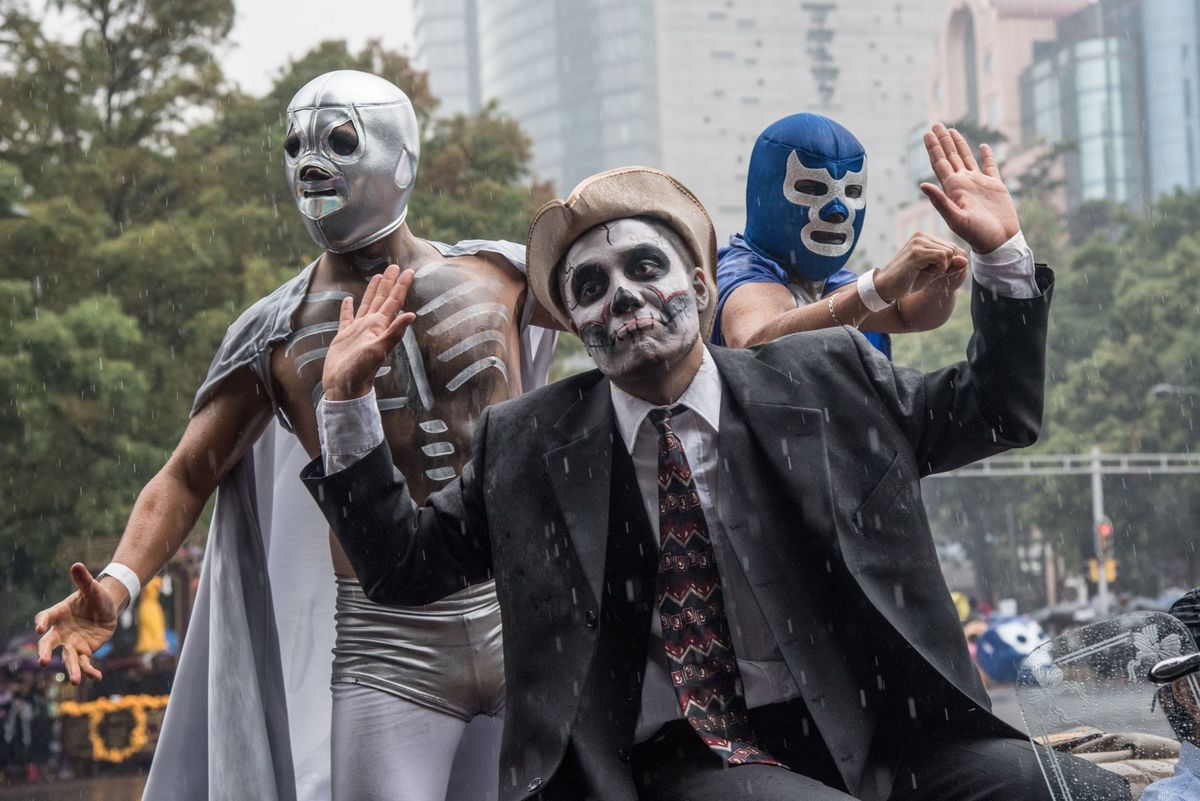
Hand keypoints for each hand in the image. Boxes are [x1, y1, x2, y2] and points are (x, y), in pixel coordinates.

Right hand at [35, 563, 120, 684]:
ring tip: (73, 681)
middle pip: (49, 644)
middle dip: (44, 653)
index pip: (45, 618)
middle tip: (43, 662)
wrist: (105, 608)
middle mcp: (61, 632)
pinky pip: (86, 663)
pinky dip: (90, 671)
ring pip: (68, 658)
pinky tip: (97, 677)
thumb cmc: (95, 597)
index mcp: (58, 614)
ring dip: (70, 669)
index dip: (42, 623)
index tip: (40, 628)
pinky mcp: (85, 651)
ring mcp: (72, 643)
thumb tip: (76, 565)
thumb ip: (84, 580)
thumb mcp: (92, 588)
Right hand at [322, 265, 415, 401]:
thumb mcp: (379, 350)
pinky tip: (348, 299)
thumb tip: (412, 315)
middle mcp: (371, 325)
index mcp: (380, 326)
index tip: (409, 270)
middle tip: (395, 265)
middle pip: (382, 299)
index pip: (393, 301)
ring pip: (367, 304)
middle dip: (389, 282)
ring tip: (377, 276)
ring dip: (373, 290)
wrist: (344, 387)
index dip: (401, 286)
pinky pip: (346, 317)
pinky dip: (347, 308)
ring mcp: (358, 330)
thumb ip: (395, 332)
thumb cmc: (361, 371)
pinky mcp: (344, 336)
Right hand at [875, 232, 965, 301]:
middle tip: (925, 271)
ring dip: (940, 268)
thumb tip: (965, 260)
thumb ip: (950, 266)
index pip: (952, 247)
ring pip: (949, 253)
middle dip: (945, 265)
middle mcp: (921, 236)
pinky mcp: (917, 252)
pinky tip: (923, 272)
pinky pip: (942, 258)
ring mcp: (918, 242)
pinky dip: (938, 269)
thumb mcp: (933, 272)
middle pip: (953, 249)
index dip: (947, 263)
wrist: (885, 287)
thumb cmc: (908, 280)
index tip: (929, 270)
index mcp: (924, 237)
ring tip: (921, 271)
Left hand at [920, 123, 1019, 253]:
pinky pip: (990, 166)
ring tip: (952, 131)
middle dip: (942, 141)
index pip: (939, 163)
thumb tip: (922, 184)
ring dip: (959, 144)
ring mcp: (979, 183)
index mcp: (953, 188)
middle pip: (950, 157)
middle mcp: (964, 183)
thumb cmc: (977, 234)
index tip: (927, 133)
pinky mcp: (995, 186)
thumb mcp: (955, 218)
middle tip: (935, 125)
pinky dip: (987, 155)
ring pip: (966, 158)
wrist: (999, 241)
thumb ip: (939, 201)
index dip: (933, 148)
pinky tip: (983, 146)